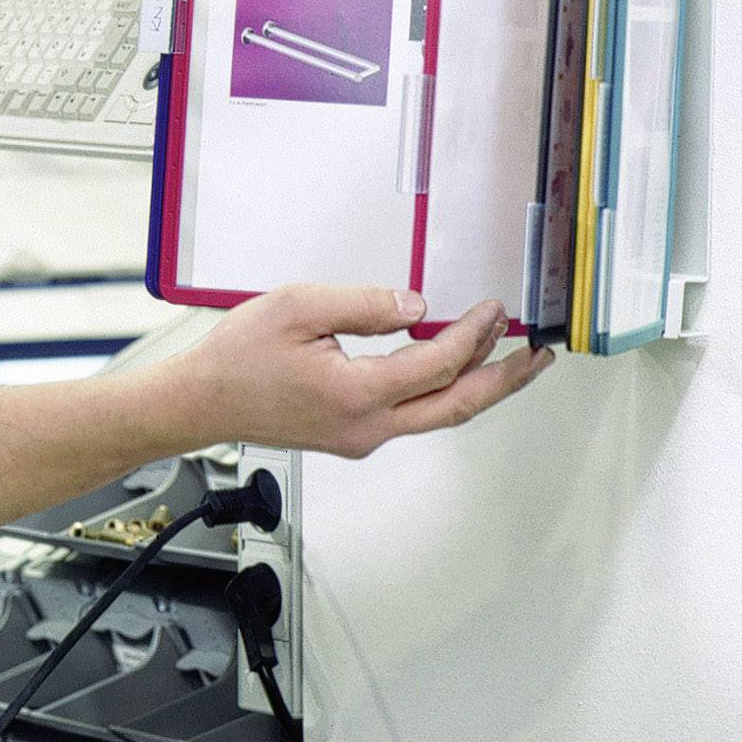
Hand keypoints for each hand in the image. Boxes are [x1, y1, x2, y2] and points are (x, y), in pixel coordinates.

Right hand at [150, 286, 551, 459]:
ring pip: (439, 416)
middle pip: (457, 407)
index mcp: (356, 394)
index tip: (493, 309)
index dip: (474, 334)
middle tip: (540, 356)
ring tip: (513, 364)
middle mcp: (367, 426)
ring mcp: (362, 437)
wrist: (201, 402)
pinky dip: (444, 392)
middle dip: (506, 379)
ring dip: (480, 388)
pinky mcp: (353, 436)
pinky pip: (414, 416)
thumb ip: (364, 305)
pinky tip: (452, 371)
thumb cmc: (237, 358)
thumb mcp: (298, 307)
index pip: (438, 365)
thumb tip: (418, 308)